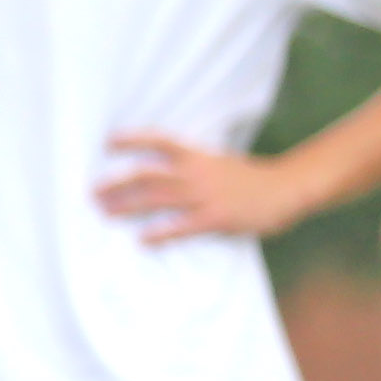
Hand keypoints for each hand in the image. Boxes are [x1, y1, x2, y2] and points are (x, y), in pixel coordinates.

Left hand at [99, 132, 311, 247]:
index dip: (133, 140)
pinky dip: (160, 233)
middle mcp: (197, 172)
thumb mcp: (218, 162)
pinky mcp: (217, 218)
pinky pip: (182, 226)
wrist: (288, 188)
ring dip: (128, 206)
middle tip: (92, 194)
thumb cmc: (249, 178)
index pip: (159, 142)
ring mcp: (206, 195)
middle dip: (118, 184)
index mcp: (198, 156)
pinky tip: (143, 239)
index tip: (107, 142)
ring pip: (158, 199)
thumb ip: (191, 165)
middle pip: (148, 175)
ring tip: (106, 213)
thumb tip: (159, 173)